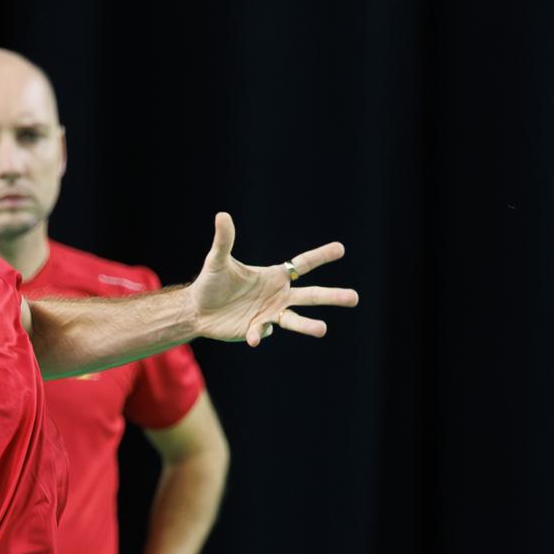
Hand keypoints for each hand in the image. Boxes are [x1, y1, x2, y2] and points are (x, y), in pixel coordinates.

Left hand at [187, 213, 357, 346]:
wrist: (198, 310)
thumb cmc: (211, 283)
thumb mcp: (218, 261)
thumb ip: (224, 241)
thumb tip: (222, 216)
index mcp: (275, 276)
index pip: (303, 265)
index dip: (321, 256)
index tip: (341, 249)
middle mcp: (278, 296)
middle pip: (311, 295)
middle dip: (332, 296)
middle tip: (355, 298)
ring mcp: (269, 314)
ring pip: (295, 320)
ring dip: (308, 325)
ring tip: (323, 329)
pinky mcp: (256, 330)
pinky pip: (262, 333)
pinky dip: (260, 335)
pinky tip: (254, 337)